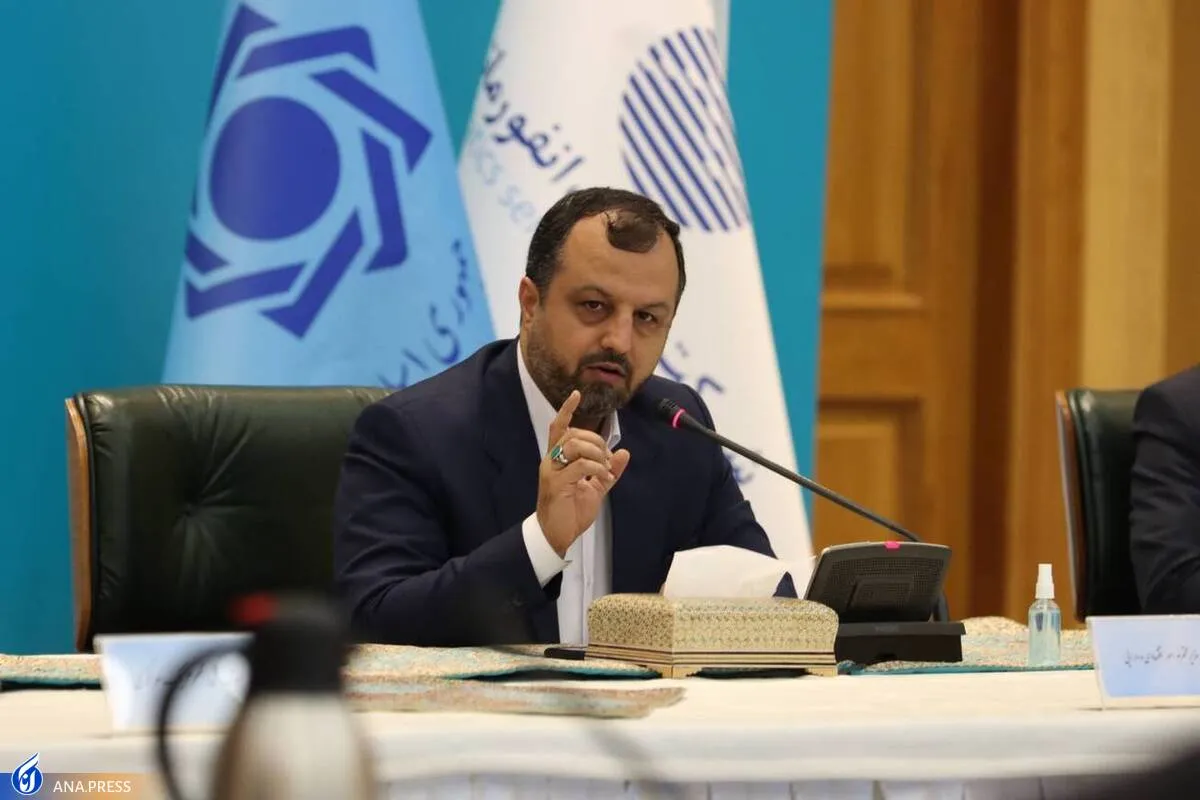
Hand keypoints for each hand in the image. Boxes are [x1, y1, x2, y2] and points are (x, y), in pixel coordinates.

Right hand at [537, 390, 630, 556]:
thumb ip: (609, 471)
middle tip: (607, 459)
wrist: (558, 534)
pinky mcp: (555, 484)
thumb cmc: (571, 511)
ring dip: (596, 453)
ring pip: (574, 445)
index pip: (559, 428)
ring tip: (604, 468)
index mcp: (558, 459)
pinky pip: (579, 466)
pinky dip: (596, 468)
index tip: (576, 394)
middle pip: (572, 434)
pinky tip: (601, 478)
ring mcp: (551, 471)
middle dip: (596, 440)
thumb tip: (624, 453)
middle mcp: (551, 461)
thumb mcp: (596, 488)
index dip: (567, 410)